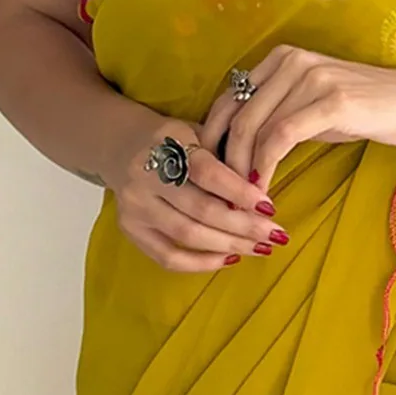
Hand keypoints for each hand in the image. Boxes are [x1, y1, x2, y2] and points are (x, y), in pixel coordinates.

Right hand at [104, 115, 291, 272]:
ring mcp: (134, 206)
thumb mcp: (197, 131)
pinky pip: (167, 256)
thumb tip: (262, 191)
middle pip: (200, 209)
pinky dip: (201, 263)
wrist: (120, 142)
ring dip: (229, 245)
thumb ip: (224, 156)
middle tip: (276, 234)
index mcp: (165, 143)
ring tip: (261, 248)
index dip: (240, 192)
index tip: (269, 206)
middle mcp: (144, 176)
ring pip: (187, 235)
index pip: (207, 173)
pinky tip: (230, 258)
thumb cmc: (172, 138)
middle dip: (243, 226)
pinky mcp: (129, 229)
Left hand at [199, 44, 395, 191]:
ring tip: (241, 200)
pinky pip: (281, 138)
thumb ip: (276, 113)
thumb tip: (233, 146)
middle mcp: (291, 61)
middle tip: (220, 195)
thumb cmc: (362, 108)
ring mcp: (311, 78)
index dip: (212, 138)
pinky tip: (265, 189)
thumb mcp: (311, 103)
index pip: (228, 98)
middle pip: (235, 115)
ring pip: (254, 129)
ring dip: (241, 170)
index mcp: (281, 57)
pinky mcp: (329, 101)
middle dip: (221, 160)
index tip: (209, 173)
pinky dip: (266, 167)